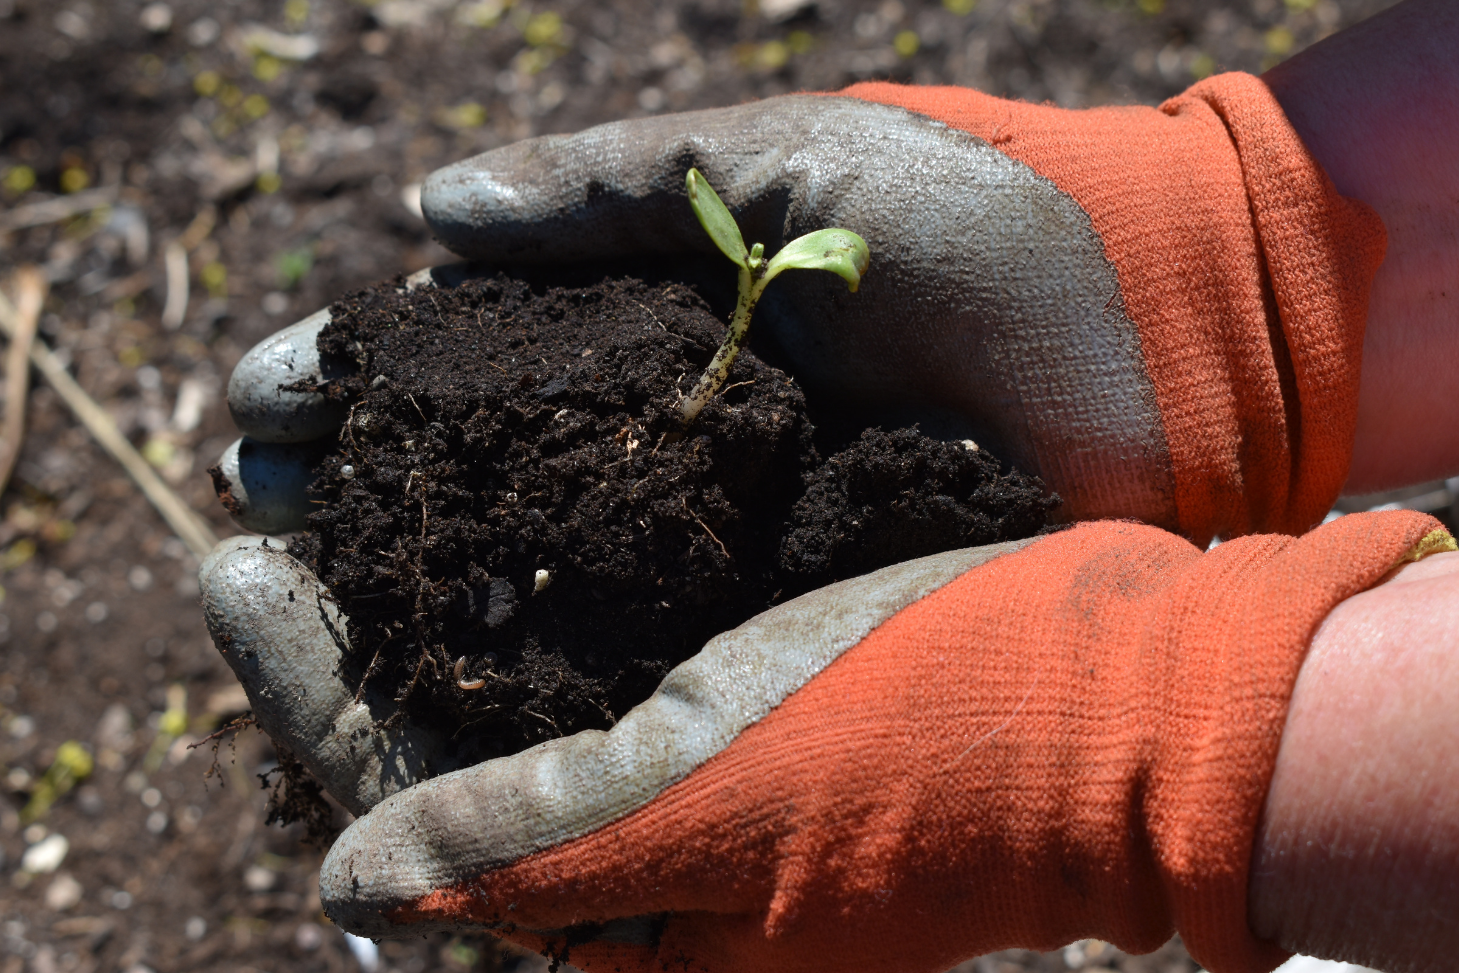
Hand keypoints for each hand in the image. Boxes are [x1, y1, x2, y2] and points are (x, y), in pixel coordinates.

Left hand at [201, 508, 1458, 972]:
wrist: (1130, 711)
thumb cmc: (940, 751)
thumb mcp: (721, 806)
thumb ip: (532, 857)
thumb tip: (346, 887)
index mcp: (624, 941)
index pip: (401, 818)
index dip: (305, 693)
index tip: (236, 565)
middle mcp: (645, 894)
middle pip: (439, 770)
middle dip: (348, 651)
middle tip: (272, 522)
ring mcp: (694, 820)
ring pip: (510, 715)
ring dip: (431, 611)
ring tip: (358, 503)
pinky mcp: (741, 747)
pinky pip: (592, 679)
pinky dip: (531, 600)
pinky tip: (495, 516)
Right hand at [221, 72, 1387, 542]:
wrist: (1173, 334)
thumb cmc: (988, 219)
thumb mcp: (781, 163)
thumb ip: (608, 182)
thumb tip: (425, 209)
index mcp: (665, 321)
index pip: (475, 354)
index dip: (366, 375)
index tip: (265, 398)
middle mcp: (678, 431)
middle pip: (487, 466)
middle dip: (365, 479)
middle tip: (254, 496)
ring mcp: (732, 528)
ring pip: (551, 564)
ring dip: (429, 580)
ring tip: (309, 588)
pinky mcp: (800, 605)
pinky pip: (659, 640)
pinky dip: (560, 658)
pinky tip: (461, 675)